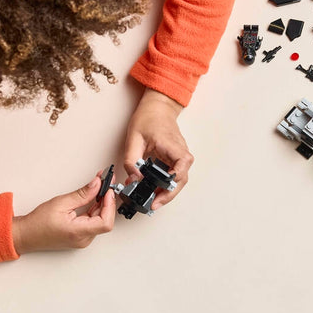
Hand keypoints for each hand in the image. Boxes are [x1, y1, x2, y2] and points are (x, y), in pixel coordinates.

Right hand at [11, 175, 115, 253]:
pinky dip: (96, 210)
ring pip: (101, 221)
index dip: (110, 204)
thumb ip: (82, 194)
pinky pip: (94, 223)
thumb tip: (97, 184)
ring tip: (100, 187)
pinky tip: (94, 198)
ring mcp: (83, 239)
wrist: (26, 235)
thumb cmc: (38, 223)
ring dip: (102, 204)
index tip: (108, 190)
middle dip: (107, 200)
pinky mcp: (81, 236)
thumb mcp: (61, 203)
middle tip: (106, 183)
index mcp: (78, 232)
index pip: (105, 222)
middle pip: (105, 220)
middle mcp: (83, 239)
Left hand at [122, 88, 192, 210]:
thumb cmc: (148, 118)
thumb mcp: (134, 138)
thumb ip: (131, 160)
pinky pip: (173, 176)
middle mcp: (181, 153)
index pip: (181, 169)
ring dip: (167, 192)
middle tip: (153, 205)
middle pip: (181, 180)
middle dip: (168, 195)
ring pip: (178, 181)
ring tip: (152, 200)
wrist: (157, 107)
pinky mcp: (175, 160)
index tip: (160, 193)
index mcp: (173, 147)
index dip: (171, 184)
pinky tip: (154, 190)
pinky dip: (165, 185)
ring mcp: (180, 157)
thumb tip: (134, 179)